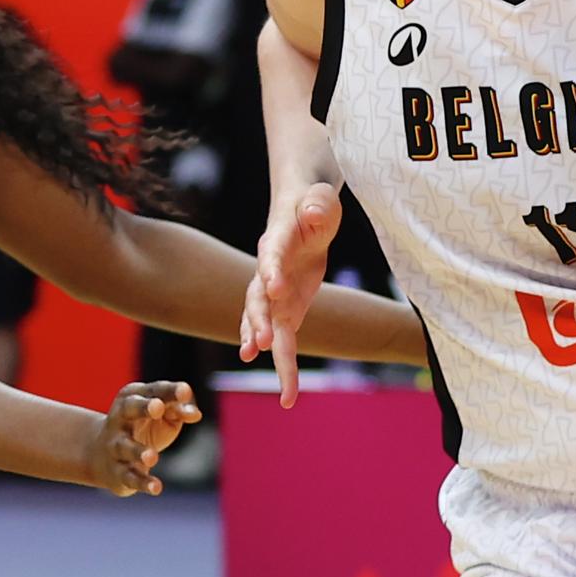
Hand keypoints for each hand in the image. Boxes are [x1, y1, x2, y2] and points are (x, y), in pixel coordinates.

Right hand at [88, 381, 201, 496]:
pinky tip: (156, 488)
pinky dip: (142, 483)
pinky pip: (129, 477)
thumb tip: (195, 414)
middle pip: (130, 408)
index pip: (154, 391)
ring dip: (138, 452)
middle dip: (143, 407)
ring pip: (125, 447)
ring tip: (152, 457)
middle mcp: (120, 418)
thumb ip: (179, 409)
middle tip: (158, 407)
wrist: (101, 455)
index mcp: (133, 397)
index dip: (169, 391)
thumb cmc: (143, 427)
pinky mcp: (117, 472)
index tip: (185, 392)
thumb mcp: (162, 415)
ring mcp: (115, 445)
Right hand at [239, 182, 340, 408]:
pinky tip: (275, 376)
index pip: (272, 255)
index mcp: (278, 240)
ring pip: (263, 321)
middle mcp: (269, 269)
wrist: (304, 213)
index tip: (274, 289)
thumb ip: (318, 204)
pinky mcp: (286, 305)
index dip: (271, 271)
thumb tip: (314, 212)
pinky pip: (277, 332)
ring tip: (254, 362)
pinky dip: (275, 352)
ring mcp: (274, 290)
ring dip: (260, 341)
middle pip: (258, 297)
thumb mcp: (321, 199)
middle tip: (261, 343)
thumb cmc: (314, 204)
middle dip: (258, 320)